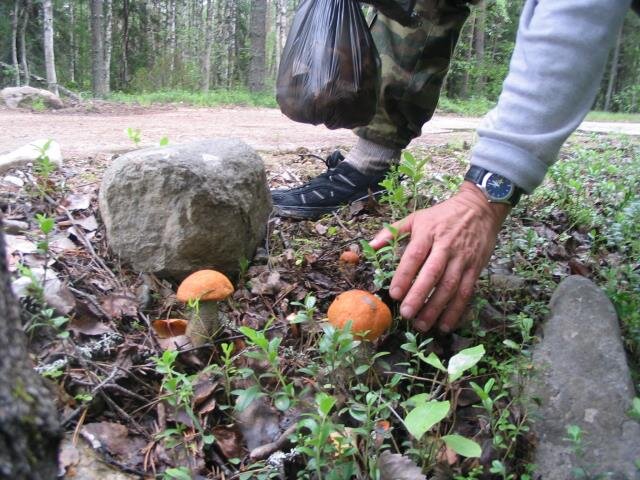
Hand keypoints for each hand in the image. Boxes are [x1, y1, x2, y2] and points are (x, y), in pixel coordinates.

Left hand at [369, 182, 509, 332]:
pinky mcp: (476, 268)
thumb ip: (393, 231)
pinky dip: (456, 310)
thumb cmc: (443, 215)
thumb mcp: (417, 217)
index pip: (415, 256)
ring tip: (421, 324)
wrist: (480, 208)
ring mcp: (462, 258)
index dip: (404, 275)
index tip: (394, 293)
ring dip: (436, 308)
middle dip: (419, 296)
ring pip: (450, 287)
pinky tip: (445, 324)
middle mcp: (446, 246)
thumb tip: (371, 245)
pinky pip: (466, 292)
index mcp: (428, 233)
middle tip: (406, 314)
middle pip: (432, 274)